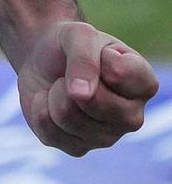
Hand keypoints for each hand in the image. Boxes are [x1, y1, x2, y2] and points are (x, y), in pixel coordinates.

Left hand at [15, 19, 158, 155]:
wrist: (42, 59)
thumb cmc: (70, 45)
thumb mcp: (78, 34)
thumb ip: (84, 57)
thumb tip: (81, 95)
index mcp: (143, 85)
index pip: (121, 73)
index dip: (98, 56)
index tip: (99, 53)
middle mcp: (132, 116)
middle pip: (93, 100)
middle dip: (71, 77)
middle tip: (73, 73)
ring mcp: (107, 137)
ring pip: (67, 114)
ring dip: (54, 92)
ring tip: (62, 86)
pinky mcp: (77, 149)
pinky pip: (48, 130)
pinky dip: (39, 107)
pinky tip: (50, 102)